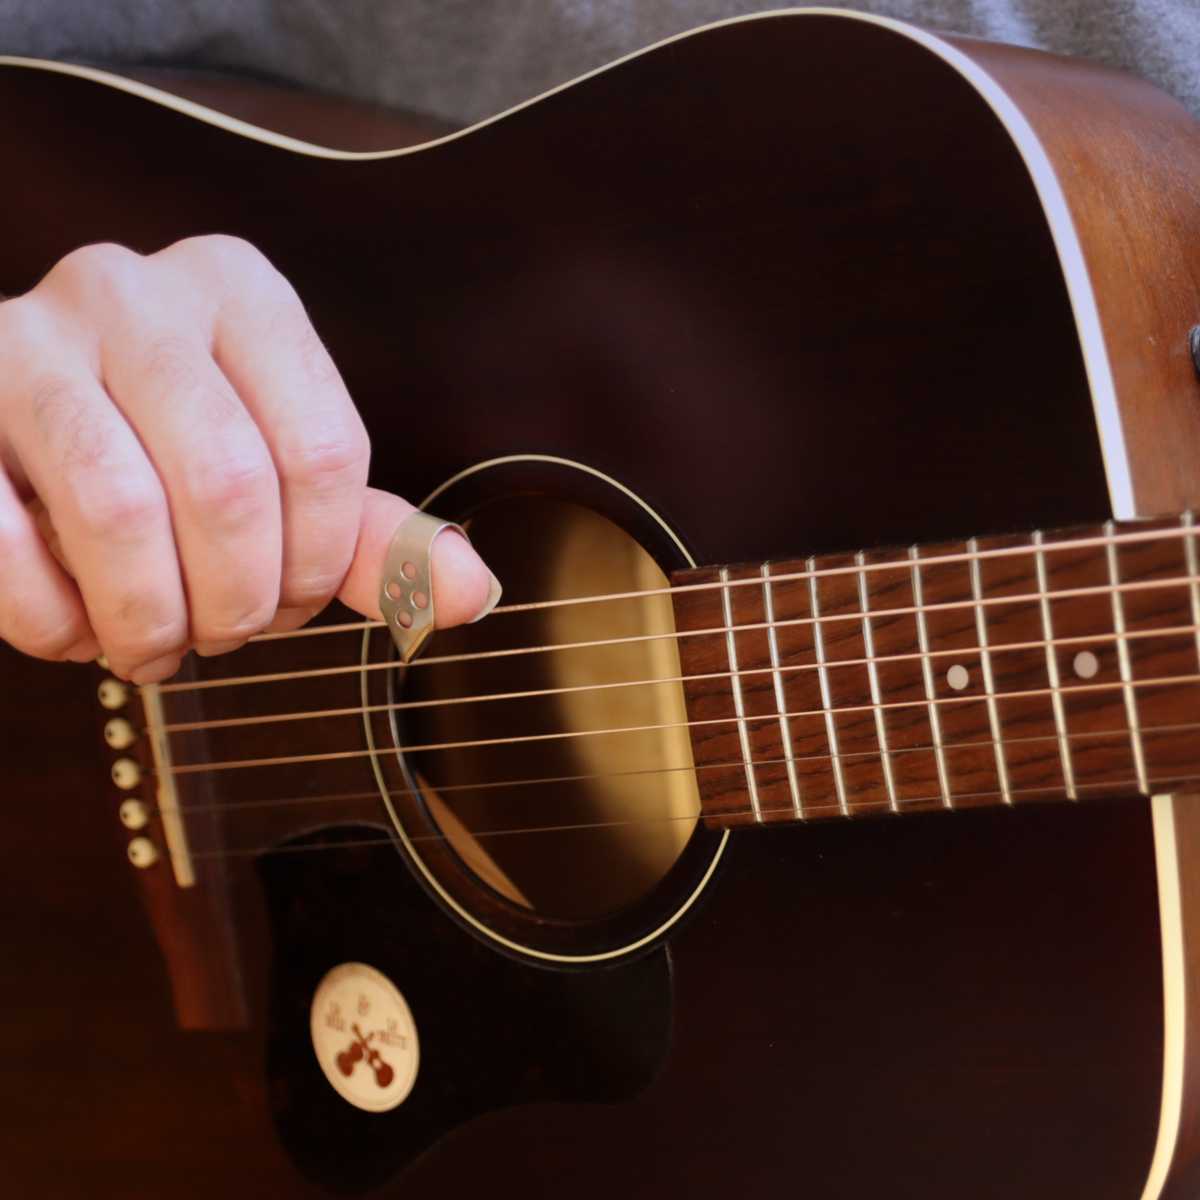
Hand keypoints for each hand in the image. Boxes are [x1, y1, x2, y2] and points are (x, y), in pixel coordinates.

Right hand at [0, 236, 498, 682]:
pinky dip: (52, 621)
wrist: (9, 424)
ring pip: (120, 512)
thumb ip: (375, 537)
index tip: (296, 603)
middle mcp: (133, 290)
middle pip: (230, 486)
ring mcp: (24, 336)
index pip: (323, 453)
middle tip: (225, 634)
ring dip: (150, 618)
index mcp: (241, 293)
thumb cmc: (170, 455)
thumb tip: (476, 594)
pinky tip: (75, 631)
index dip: (320, 563)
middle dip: (238, 602)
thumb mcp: (281, 479)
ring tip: (155, 646)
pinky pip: (4, 540)